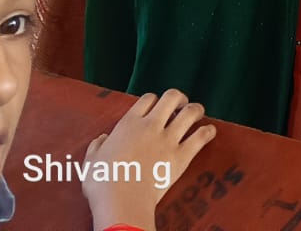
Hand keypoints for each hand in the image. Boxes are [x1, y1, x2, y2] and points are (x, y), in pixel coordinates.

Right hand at [83, 89, 214, 230]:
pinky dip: (207, 132)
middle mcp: (151, 126)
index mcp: (129, 124)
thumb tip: (103, 140)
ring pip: (190, 112)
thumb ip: (97, 147)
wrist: (121, 203)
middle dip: (179, 98)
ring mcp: (168, 140)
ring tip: (197, 113)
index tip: (156, 107)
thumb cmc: (103, 184)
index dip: (154, 100)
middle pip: (172, 97)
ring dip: (196, 109)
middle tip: (180, 105)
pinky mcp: (181, 157)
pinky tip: (209, 132)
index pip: (147, 98)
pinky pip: (200, 137)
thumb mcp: (91, 162)